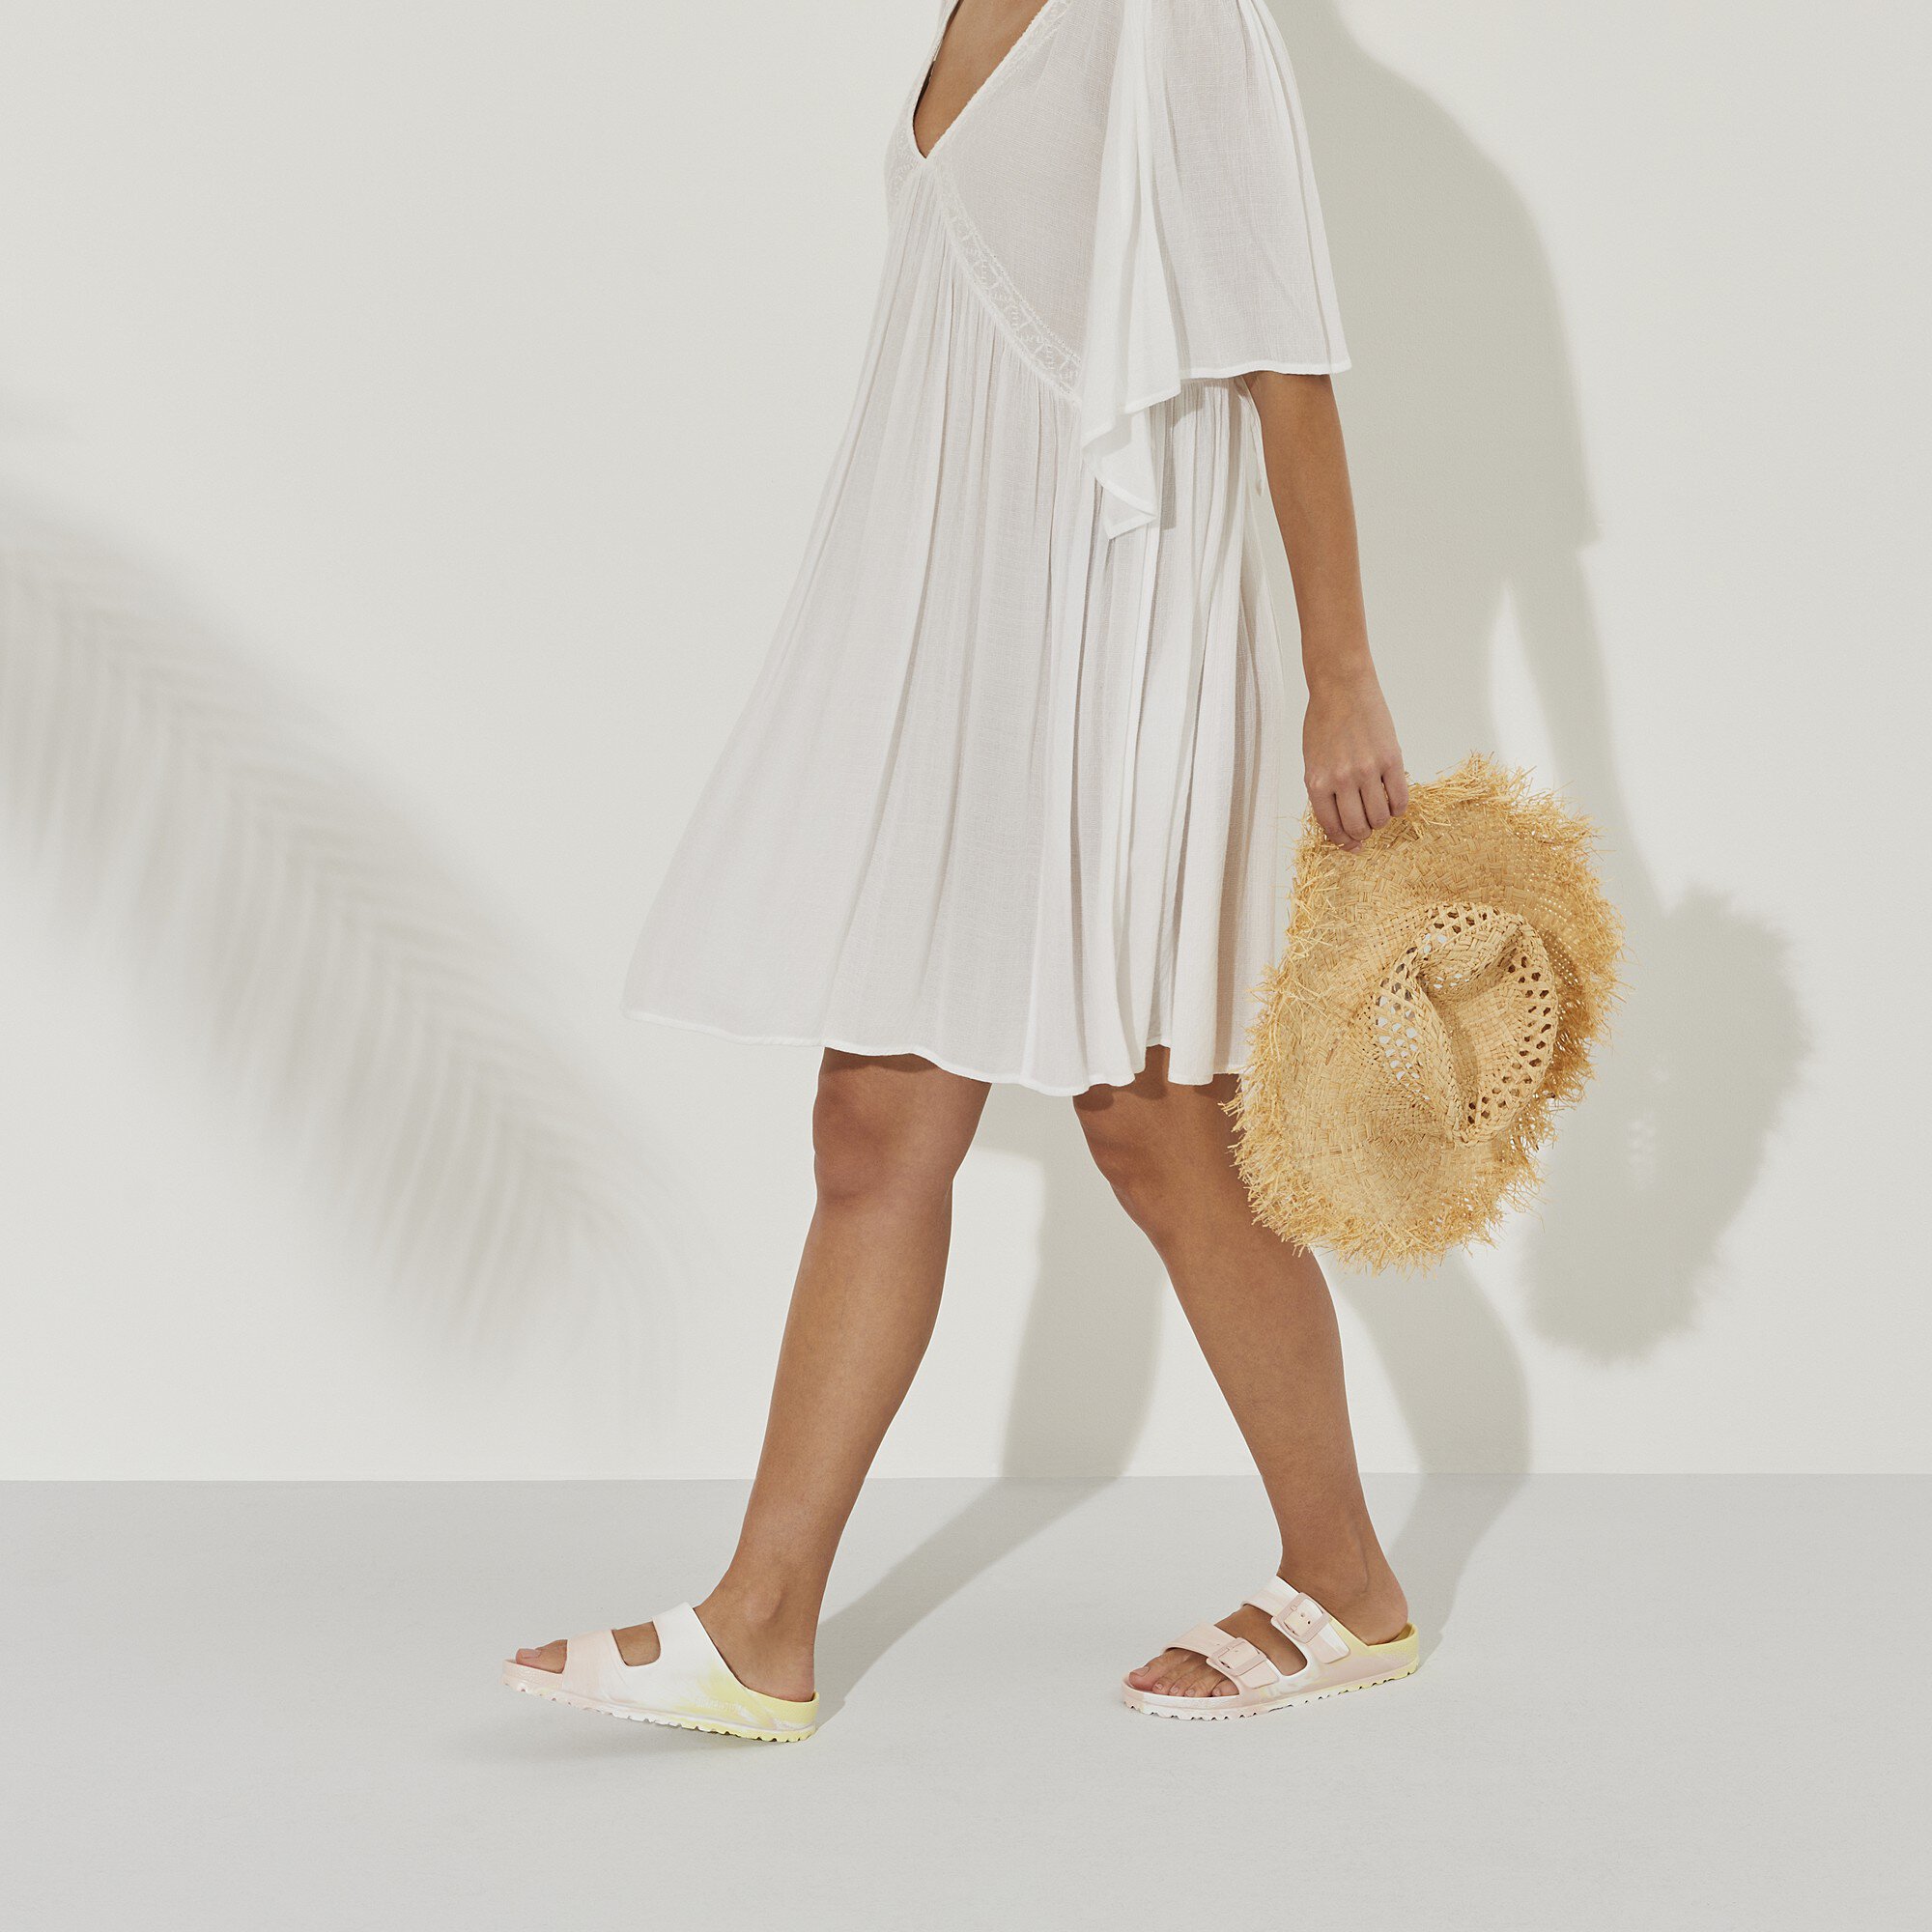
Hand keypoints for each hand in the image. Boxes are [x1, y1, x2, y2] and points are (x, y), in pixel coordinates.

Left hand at [1302, 669, 1407, 852]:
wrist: (1342, 687)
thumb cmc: (1322, 722)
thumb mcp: (1312, 760)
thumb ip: (1323, 791)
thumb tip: (1340, 824)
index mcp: (1317, 782)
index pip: (1332, 827)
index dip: (1343, 841)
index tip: (1351, 845)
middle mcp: (1342, 780)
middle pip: (1358, 827)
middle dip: (1363, 834)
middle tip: (1366, 828)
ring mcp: (1367, 770)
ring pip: (1381, 817)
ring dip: (1381, 821)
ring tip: (1379, 811)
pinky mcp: (1391, 759)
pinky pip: (1400, 798)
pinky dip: (1398, 807)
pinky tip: (1393, 801)